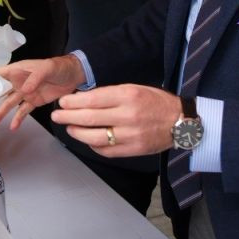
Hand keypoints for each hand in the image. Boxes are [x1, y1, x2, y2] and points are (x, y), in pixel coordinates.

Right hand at [0, 55, 84, 129]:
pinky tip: (12, 127)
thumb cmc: (58, 67)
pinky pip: (23, 111)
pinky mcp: (34, 102)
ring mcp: (25, 93)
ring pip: (9, 103)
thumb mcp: (47, 68)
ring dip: (1, 113)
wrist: (74, 76)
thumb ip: (35, 78)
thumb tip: (24, 90)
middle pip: (1, 91)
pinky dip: (17, 119)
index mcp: (18, 70)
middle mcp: (18, 81)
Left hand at [52, 84, 181, 156]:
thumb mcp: (134, 88)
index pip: (93, 99)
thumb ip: (111, 94)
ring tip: (69, 128)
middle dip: (68, 117)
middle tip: (57, 116)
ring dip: (77, 133)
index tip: (63, 102)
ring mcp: (130, 135)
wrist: (181, 121)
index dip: (74, 101)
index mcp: (128, 95)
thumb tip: (84, 98)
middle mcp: (128, 115)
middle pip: (89, 118)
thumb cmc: (156, 101)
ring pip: (95, 137)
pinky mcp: (133, 150)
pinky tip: (88, 140)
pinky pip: (106, 150)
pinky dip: (94, 145)